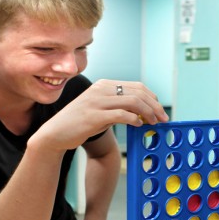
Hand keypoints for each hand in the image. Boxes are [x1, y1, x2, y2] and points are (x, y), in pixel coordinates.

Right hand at [29, 80, 168, 153]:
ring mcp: (97, 102)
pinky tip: (139, 125)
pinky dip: (135, 120)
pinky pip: (122, 115)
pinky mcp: (94, 116)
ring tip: (154, 123)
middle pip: (138, 92)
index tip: (159, 110)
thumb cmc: (78, 124)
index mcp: (103, 85)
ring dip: (148, 113)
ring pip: (133, 102)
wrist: (54, 134)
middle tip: (163, 118)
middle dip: (154, 105)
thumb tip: (142, 113)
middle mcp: (100, 90)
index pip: (136, 86)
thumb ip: (117, 106)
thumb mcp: (99, 109)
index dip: (152, 98)